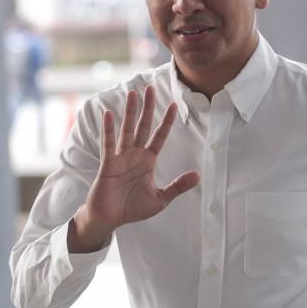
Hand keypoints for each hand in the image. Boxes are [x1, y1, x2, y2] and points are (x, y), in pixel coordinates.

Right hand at [69, 86, 200, 251]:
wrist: (110, 219)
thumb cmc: (132, 209)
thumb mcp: (160, 199)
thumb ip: (178, 187)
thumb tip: (198, 176)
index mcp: (147, 161)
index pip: (159, 137)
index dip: (166, 122)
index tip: (174, 105)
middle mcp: (134, 155)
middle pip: (143, 126)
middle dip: (148, 108)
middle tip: (150, 88)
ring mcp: (120, 158)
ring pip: (127, 130)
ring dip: (130, 112)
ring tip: (133, 94)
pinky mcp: (108, 164)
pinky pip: (109, 144)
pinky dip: (109, 130)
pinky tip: (109, 114)